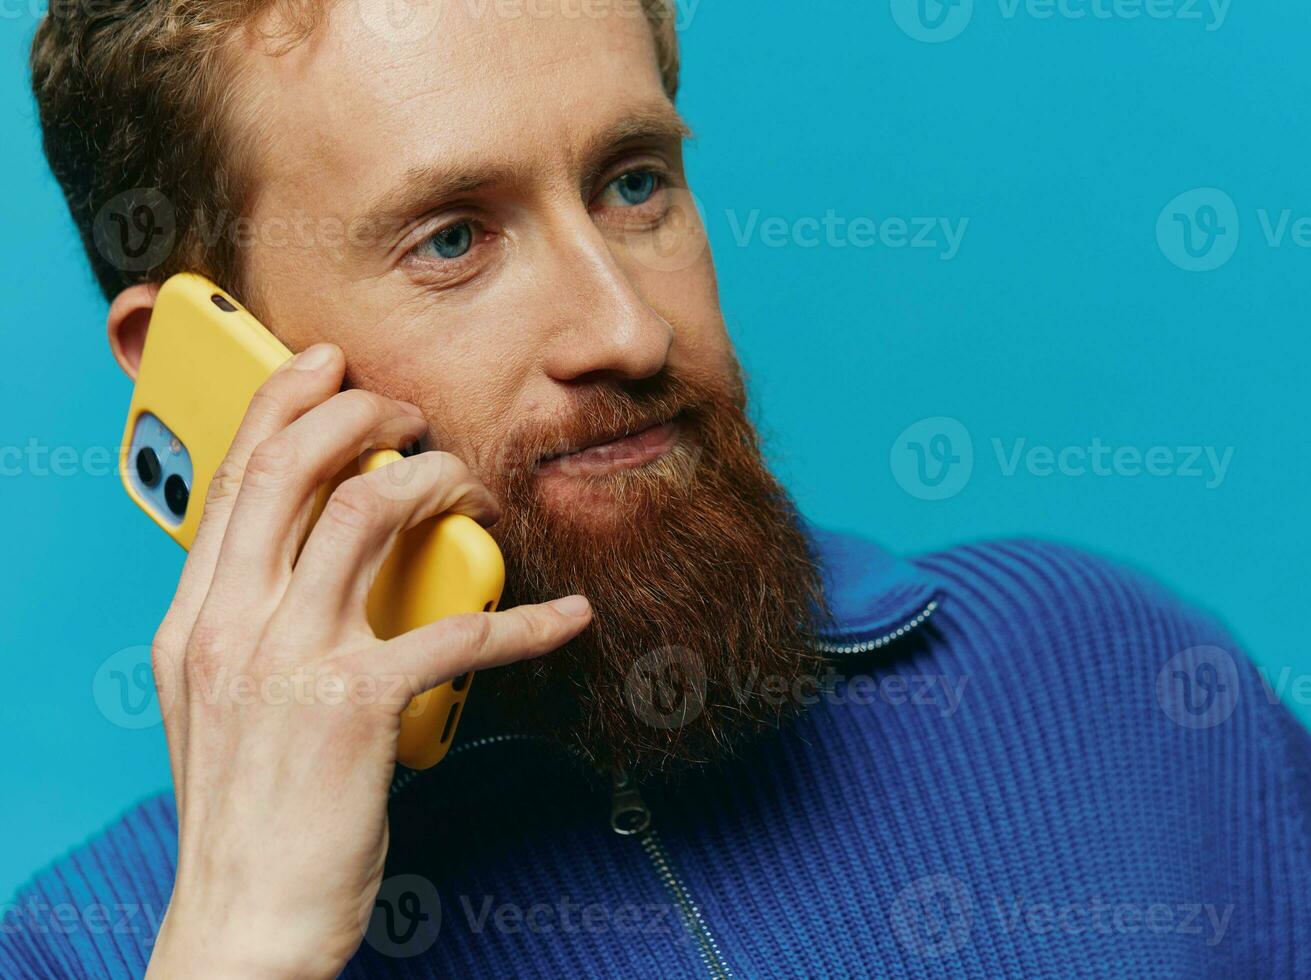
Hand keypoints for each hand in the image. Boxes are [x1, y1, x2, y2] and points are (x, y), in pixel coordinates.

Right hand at [143, 343, 590, 977]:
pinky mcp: (358, 705)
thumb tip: (309, 561)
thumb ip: (250, 625)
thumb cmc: (247, 812)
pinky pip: (460, 632)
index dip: (281, 404)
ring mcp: (291, 661)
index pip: (233, 479)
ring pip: (370, 513)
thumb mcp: (216, 703)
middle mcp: (230, 626)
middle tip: (416, 418)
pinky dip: (526, 621)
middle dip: (365, 416)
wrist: (244, 918)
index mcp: (193, 620)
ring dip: (437, 482)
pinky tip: (564, 618)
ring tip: (473, 490)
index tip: (325, 364)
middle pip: (295, 470)